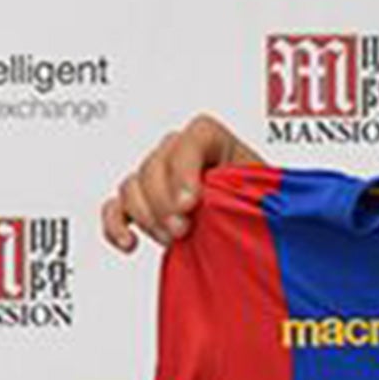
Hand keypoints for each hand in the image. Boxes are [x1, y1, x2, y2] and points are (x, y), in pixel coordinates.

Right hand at [100, 114, 260, 252]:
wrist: (254, 225)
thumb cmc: (261, 205)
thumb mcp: (263, 193)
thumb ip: (246, 191)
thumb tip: (227, 202)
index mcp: (217, 141)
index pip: (194, 137)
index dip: (186, 169)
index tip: (190, 203)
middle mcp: (183, 153)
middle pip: (156, 163)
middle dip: (165, 202)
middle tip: (183, 229)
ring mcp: (159, 176)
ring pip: (133, 184)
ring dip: (147, 216)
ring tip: (174, 239)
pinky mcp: (143, 202)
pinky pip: (115, 207)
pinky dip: (116, 225)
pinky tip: (130, 242)